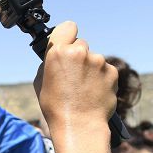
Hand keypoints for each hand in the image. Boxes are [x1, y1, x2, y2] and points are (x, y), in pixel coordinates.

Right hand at [32, 21, 116, 139]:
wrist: (79, 125)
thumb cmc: (56, 107)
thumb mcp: (41, 82)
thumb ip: (50, 63)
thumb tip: (57, 56)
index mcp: (58, 52)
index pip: (67, 27)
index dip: (67, 35)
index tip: (67, 43)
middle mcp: (79, 52)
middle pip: (81, 44)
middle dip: (78, 56)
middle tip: (73, 75)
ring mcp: (98, 61)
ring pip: (93, 58)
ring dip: (90, 69)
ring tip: (83, 88)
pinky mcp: (112, 71)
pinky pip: (105, 70)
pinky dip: (100, 78)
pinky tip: (93, 92)